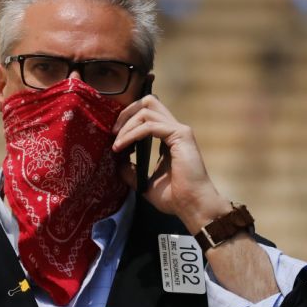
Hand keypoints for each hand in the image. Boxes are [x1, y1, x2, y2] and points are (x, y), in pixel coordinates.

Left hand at [111, 95, 230, 232]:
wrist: (192, 205)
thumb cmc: (174, 197)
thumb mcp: (144, 182)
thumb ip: (131, 170)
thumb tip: (117, 159)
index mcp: (169, 138)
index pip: (148, 114)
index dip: (129, 120)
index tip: (115, 139)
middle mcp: (175, 130)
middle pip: (148, 101)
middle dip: (127, 112)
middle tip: (114, 133)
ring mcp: (180, 131)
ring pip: (147, 109)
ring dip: (127, 125)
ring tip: (117, 144)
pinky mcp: (181, 135)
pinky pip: (150, 125)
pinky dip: (132, 134)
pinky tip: (123, 146)